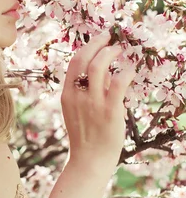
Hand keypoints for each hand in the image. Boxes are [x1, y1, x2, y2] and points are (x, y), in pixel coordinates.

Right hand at [60, 32, 136, 170]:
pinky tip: (131, 70)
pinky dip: (126, 72)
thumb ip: (87, 91)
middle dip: (97, 43)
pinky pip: (118, 84)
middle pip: (83, 59)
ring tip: (119, 50)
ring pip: (98, 67)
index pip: (74, 63)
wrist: (89, 160)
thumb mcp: (78, 111)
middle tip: (110, 37)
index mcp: (67, 95)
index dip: (87, 47)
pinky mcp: (110, 111)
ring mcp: (93, 103)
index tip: (100, 39)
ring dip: (110, 54)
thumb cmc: (86, 136)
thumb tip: (104, 72)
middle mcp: (77, 96)